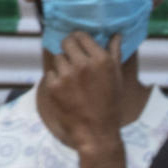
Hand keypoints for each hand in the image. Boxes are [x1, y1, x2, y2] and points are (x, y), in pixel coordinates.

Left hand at [42, 32, 123, 153]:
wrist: (96, 132)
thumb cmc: (110, 105)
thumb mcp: (117, 78)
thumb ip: (114, 53)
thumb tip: (116, 35)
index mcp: (102, 60)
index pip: (81, 36)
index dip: (79, 41)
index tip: (80, 48)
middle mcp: (84, 64)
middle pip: (66, 42)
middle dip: (69, 49)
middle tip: (73, 62)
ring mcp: (67, 74)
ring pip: (58, 58)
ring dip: (63, 66)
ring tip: (73, 82)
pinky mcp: (54, 86)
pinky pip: (50, 73)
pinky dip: (56, 80)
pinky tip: (67, 92)